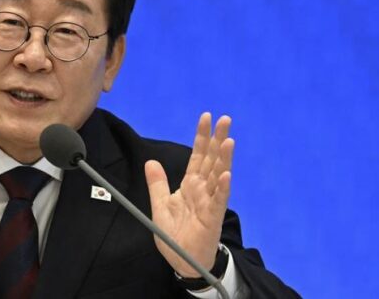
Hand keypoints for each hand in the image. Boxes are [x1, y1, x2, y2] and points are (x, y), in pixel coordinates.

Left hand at [145, 112, 234, 276]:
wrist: (182, 261)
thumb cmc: (175, 235)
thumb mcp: (160, 206)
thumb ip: (157, 184)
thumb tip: (151, 162)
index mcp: (191, 185)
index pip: (198, 156)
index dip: (202, 137)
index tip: (206, 117)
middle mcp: (203, 190)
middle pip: (212, 160)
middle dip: (217, 139)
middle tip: (224, 119)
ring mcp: (210, 202)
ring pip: (218, 176)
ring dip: (224, 158)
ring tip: (228, 140)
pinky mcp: (212, 217)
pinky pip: (218, 201)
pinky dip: (222, 188)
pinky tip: (226, 175)